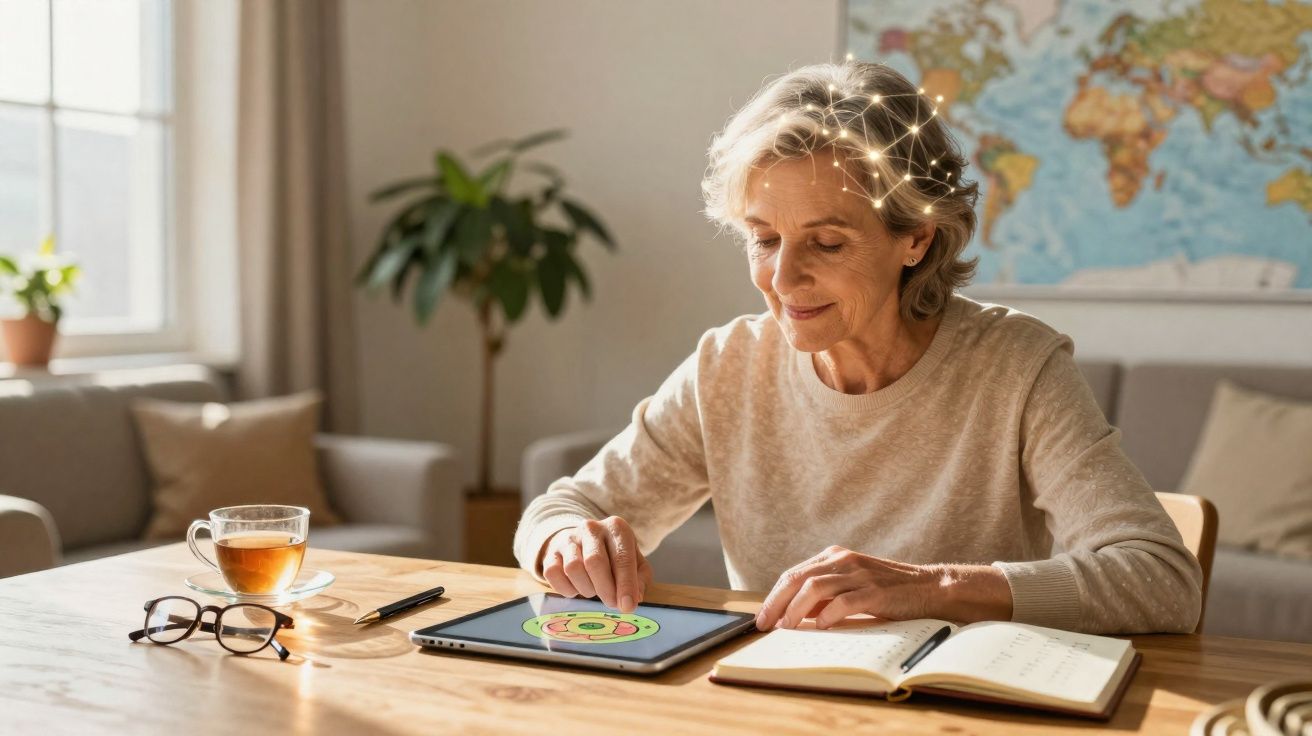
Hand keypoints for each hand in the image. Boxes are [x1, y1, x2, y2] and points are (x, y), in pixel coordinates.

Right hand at [539, 516, 653, 612]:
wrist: (583, 543)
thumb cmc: (614, 556)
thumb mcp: (635, 563)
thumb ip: (639, 580)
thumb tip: (633, 599)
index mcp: (616, 528)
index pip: (622, 558)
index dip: (625, 584)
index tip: (627, 606)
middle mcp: (591, 528)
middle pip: (594, 562)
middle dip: (605, 589)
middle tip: (611, 603)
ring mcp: (569, 539)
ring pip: (573, 568)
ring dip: (586, 588)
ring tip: (594, 590)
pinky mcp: (551, 553)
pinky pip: (554, 575)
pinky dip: (567, 589)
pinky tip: (577, 587)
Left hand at [756, 546, 937, 630]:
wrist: (928, 588)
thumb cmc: (886, 591)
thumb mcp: (850, 585)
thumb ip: (824, 595)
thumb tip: (792, 614)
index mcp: (834, 556)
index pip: (794, 574)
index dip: (774, 596)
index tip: (762, 617)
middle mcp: (843, 560)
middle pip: (799, 578)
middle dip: (777, 602)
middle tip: (765, 624)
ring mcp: (859, 574)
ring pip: (816, 587)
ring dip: (796, 609)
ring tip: (787, 627)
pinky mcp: (875, 591)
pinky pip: (845, 601)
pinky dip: (829, 614)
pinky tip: (820, 626)